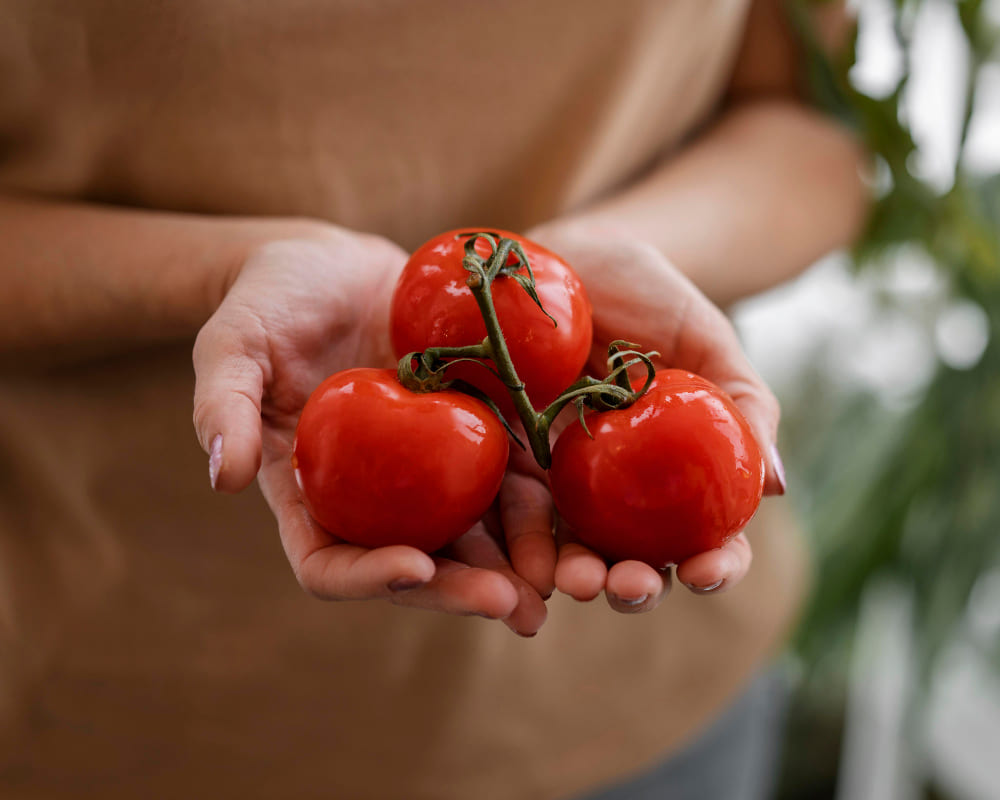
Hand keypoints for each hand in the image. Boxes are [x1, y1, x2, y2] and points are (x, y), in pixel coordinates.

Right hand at [192, 223, 545, 634]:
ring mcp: (427, 474)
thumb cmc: (272, 303)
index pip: (329, 563)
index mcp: (309, 494)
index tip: (415, 566)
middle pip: (417, 565)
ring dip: (518, 565)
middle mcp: (373, 499)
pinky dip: (544, 506)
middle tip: (514, 603)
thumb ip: (223, 403)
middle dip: (463, 591)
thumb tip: (225, 476)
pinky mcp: (473, 435)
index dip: (369, 579)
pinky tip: (581, 519)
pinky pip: (512, 479)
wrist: (339, 266)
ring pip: (475, 536)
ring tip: (561, 583)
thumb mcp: (232, 342)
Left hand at [514, 220, 784, 612]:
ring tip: (576, 582)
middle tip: (631, 586)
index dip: (716, 564)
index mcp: (680, 473)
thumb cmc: (649, 295)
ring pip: (570, 548)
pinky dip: (515, 545)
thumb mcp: (706, 340)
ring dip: (575, 576)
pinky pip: (509, 511)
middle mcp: (622, 489)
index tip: (708, 571)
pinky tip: (520, 564)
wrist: (569, 256)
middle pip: (635, 558)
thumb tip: (775, 487)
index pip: (707, 536)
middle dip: (636, 585)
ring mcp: (561, 478)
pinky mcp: (506, 460)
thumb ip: (744, 405)